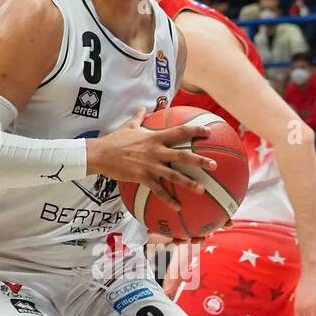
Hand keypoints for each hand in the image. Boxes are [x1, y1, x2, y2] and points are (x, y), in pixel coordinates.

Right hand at [85, 108, 217, 210]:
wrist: (100, 154)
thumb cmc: (115, 140)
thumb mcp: (128, 126)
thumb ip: (139, 117)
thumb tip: (143, 108)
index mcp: (155, 137)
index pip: (180, 131)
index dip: (196, 131)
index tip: (209, 132)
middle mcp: (156, 151)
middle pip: (183, 155)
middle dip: (200, 160)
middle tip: (214, 165)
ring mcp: (150, 165)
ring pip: (174, 175)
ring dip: (189, 183)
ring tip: (202, 190)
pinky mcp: (143, 178)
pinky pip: (158, 191)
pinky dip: (169, 200)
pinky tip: (178, 207)